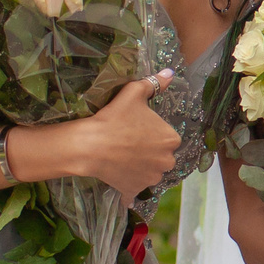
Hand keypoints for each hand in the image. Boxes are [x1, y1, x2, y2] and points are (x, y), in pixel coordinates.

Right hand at [27, 70, 178, 197]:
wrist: (91, 145)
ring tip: (123, 158)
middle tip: (130, 144)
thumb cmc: (115, 117)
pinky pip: (134, 189)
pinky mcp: (135, 190)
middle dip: (150, 152)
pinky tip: (119, 177)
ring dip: (141, 167)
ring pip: (150, 172)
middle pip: (161, 156)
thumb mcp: (134, 93)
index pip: (168, 137)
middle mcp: (167, 162)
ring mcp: (151, 179)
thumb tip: (170, 73)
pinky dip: (128, 185)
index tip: (139, 130)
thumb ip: (154, 83)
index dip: (153, 133)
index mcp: (171, 139)